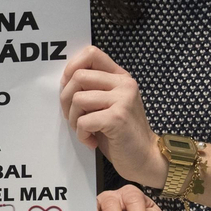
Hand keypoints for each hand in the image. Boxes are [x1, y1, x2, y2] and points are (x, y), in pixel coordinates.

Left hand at [59, 46, 164, 186]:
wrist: (145, 158)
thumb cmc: (121, 134)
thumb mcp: (109, 104)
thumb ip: (93, 89)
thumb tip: (64, 80)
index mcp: (120, 77)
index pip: (91, 53)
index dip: (72, 67)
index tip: (68, 87)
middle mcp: (124, 84)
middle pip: (78, 77)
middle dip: (65, 100)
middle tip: (74, 118)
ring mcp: (122, 100)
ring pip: (78, 99)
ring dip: (74, 120)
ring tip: (85, 131)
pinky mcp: (117, 118)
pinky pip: (83, 121)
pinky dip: (81, 134)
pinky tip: (91, 141)